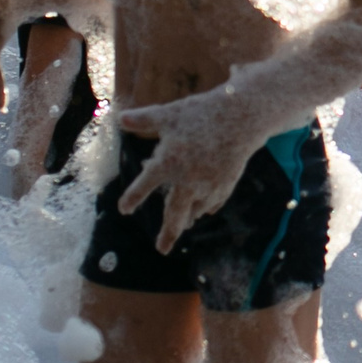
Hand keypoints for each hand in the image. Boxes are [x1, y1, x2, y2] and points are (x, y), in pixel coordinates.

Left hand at [113, 87, 257, 251]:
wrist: (242, 118)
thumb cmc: (202, 113)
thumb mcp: (169, 114)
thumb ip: (143, 119)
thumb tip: (119, 118)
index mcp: (167, 164)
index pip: (143, 186)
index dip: (132, 199)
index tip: (124, 209)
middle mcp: (186, 180)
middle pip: (174, 213)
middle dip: (168, 233)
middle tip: (162, 249)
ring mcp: (208, 185)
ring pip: (195, 210)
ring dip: (187, 220)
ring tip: (184, 226)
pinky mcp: (226, 184)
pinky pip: (214, 202)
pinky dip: (207, 208)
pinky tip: (205, 210)